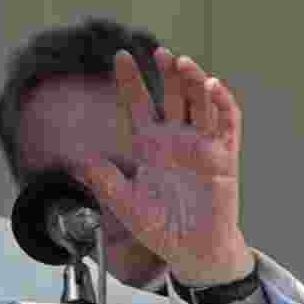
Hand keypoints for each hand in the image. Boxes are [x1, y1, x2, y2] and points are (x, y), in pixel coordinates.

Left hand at [76, 48, 253, 284]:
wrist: (190, 251)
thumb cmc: (159, 227)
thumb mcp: (123, 203)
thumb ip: (102, 180)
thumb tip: (76, 160)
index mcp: (148, 145)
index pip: (138, 104)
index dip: (130, 81)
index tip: (120, 58)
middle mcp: (174, 139)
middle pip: (171, 95)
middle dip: (166, 72)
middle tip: (157, 51)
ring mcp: (200, 145)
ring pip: (199, 102)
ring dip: (193, 80)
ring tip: (182, 62)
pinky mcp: (223, 156)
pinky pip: (226, 123)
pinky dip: (221, 102)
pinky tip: (212, 86)